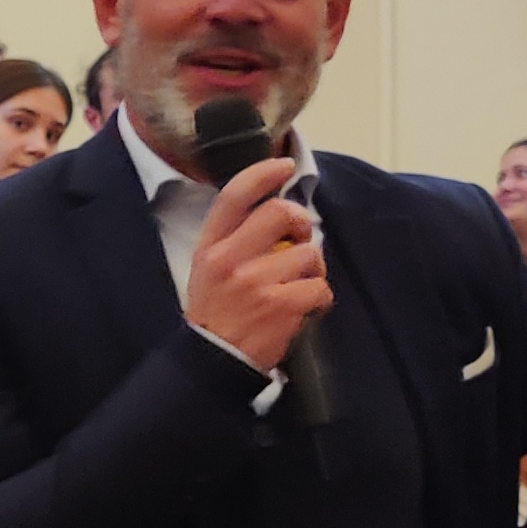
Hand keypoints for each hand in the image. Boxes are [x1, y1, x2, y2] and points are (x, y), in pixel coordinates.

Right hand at [180, 158, 326, 373]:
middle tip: (300, 239)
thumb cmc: (215, 315)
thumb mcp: (206, 270)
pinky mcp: (281, 306)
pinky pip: (320, 287)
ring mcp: (256, 283)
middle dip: (300, 222)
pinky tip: (306, 306)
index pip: (234, 197)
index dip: (262, 174)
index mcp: (210, 248)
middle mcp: (230, 260)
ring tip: (299, 285)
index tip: (284, 165)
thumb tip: (277, 214)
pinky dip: (320, 297)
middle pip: (279, 213)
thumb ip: (233, 240)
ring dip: (313, 269)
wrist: (213, 362)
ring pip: (308, 253)